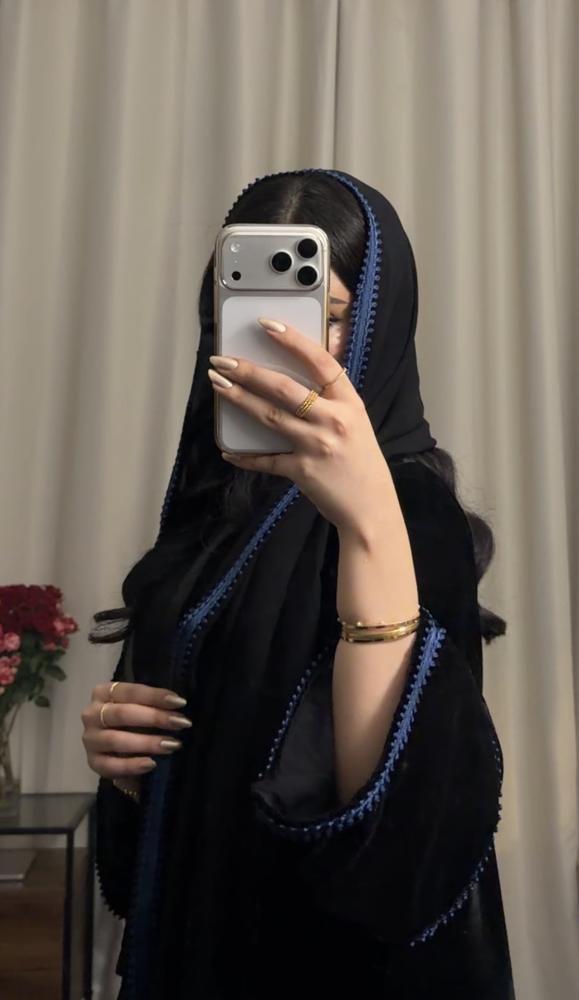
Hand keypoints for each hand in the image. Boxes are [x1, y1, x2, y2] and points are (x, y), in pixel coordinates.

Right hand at [81, 682, 191, 780]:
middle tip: (181, 723)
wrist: (120, 751)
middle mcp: (92, 714)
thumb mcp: (142, 708)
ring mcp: (90, 739)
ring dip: (147, 742)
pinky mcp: (93, 762)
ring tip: (172, 745)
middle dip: (155, 718)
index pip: (130, 691)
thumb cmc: (134, 722)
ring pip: (116, 740)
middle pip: (122, 714)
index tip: (180, 702)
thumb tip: (179, 704)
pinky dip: (132, 765)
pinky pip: (111, 765)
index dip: (155, 696)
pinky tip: (152, 764)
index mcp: (104, 693)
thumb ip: (154, 705)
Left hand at [208, 317, 392, 535]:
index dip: (292, 340)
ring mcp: (316, 445)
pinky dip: (244, 455)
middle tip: (222, 360)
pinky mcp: (302, 471)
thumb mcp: (356, 422)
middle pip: (284, 388)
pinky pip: (265, 460)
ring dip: (239, 398)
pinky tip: (227, 450)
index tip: (267, 325)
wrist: (371, 509)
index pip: (319, 361)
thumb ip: (330, 401)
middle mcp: (333, 420)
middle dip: (249, 371)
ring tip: (218, 384)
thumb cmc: (362, 463)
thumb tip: (291, 381)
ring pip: (269, 416)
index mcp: (349, 402)